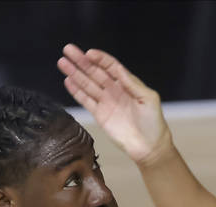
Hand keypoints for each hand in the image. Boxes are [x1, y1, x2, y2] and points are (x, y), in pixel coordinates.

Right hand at [58, 44, 172, 164]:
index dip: (99, 59)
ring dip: (75, 73)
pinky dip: (76, 91)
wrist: (149, 147)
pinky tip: (68, 81)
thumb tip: (119, 69)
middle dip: (81, 61)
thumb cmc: (153, 122)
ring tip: (62, 62)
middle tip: (68, 50)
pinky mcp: (99, 115)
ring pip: (87, 84)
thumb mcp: (148, 98)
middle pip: (95, 72)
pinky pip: (86, 100)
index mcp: (127, 83)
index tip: (88, 53)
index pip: (110, 66)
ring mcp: (106, 102)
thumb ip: (132, 83)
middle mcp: (114, 90)